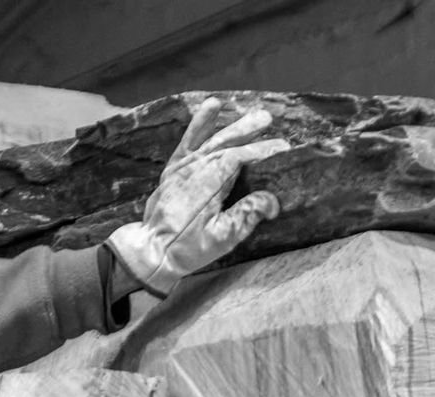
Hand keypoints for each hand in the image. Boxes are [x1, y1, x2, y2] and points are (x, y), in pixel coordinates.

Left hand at [105, 97, 290, 295]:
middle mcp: (195, 169)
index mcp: (209, 182)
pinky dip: (199, 124)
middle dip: (249, 130)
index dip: (262, 150)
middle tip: (269, 119)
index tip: (283, 147)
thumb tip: (272, 200)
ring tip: (253, 114)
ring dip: (233, 126)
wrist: (150, 251)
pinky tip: (212, 107)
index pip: (241, 157)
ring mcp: (182, 168)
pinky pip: (188, 142)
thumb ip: (247, 215)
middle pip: (227, 143)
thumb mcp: (222, 237)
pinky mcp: (173, 171)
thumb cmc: (187, 247)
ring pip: (210, 139)